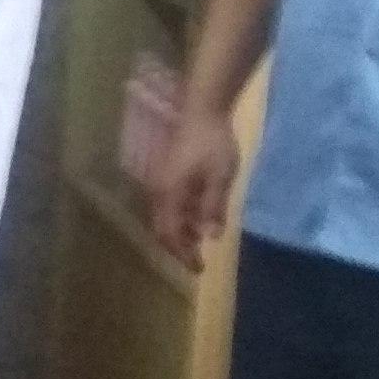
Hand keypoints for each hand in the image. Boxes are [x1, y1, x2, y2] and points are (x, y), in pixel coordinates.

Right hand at [143, 105, 242, 265]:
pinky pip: (168, 206)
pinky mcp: (166, 175)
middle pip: (162, 228)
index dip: (182, 254)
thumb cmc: (212, 143)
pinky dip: (179, 219)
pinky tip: (195, 220)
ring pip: (164, 218)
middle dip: (179, 248)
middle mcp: (158, 191)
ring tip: (198, 244)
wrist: (201, 110)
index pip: (169, 233)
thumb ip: (213, 207)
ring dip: (179, 234)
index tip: (199, 268)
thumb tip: (210, 237)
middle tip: (197, 262)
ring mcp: (160, 182)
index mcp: (169, 194)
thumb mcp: (220, 177)